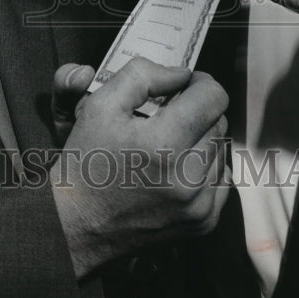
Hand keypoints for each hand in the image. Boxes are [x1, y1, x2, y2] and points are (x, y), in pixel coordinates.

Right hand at [50, 57, 229, 278]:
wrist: (77, 223)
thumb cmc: (86, 161)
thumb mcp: (101, 104)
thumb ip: (143, 75)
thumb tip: (181, 74)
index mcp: (164, 145)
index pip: (213, 97)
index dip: (199, 82)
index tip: (183, 85)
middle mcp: (187, 179)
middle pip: (219, 122)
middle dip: (197, 111)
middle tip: (168, 114)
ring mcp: (198, 205)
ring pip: (221, 149)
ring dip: (201, 138)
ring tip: (168, 143)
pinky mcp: (203, 222)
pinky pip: (220, 179)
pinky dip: (204, 168)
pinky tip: (176, 167)